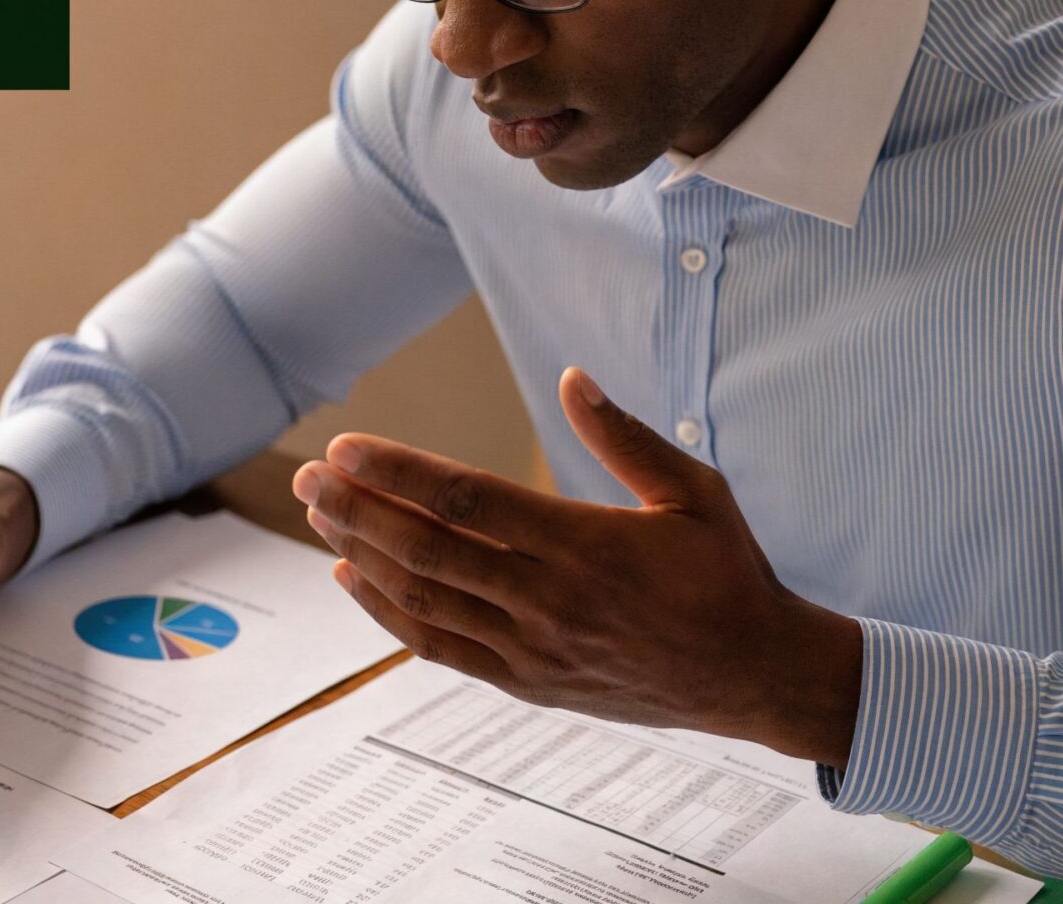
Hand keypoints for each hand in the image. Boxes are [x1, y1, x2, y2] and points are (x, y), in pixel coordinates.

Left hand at [294, 367, 863, 764]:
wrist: (754, 674)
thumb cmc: (727, 573)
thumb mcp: (695, 491)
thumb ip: (625, 437)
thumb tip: (571, 377)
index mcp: (587, 545)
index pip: (467, 502)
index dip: (398, 472)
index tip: (346, 446)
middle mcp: (551, 602)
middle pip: (428, 550)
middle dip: (357, 509)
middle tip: (308, 476)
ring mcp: (534, 650)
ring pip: (425, 600)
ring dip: (362, 555)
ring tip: (320, 515)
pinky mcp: (529, 685)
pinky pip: (441, 649)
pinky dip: (389, 615)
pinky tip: (355, 578)